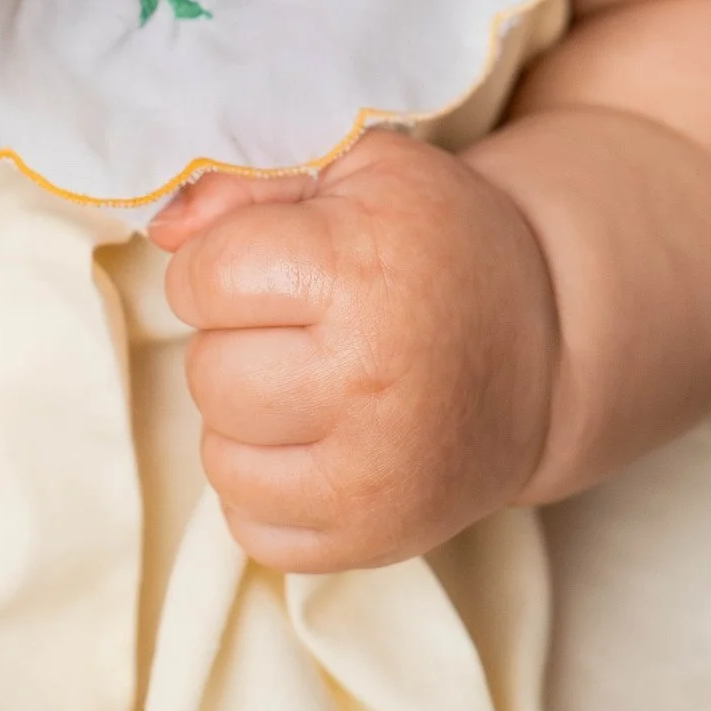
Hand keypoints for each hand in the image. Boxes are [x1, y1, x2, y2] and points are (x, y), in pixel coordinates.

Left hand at [151, 129, 559, 569]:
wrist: (543, 350)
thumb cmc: (435, 245)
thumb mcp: (358, 170)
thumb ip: (248, 182)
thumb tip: (166, 230)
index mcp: (359, 272)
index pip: (204, 279)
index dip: (220, 265)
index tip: (268, 265)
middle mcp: (366, 380)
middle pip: (207, 372)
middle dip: (233, 341)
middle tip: (295, 327)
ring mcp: (373, 474)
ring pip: (219, 456)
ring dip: (244, 418)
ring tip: (306, 383)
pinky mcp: (375, 539)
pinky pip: (252, 529)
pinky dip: (266, 488)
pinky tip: (315, 444)